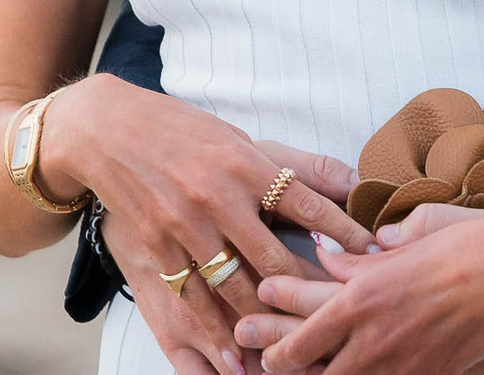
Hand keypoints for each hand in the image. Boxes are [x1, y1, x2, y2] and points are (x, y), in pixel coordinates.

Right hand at [46, 79, 368, 371]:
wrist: (108, 131)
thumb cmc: (183, 131)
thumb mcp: (242, 138)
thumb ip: (295, 166)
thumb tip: (354, 180)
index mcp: (246, 164)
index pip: (308, 204)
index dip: (344, 233)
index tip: (375, 254)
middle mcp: (219, 197)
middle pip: (275, 258)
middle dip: (309, 291)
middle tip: (338, 316)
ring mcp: (185, 227)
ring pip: (234, 289)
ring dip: (265, 323)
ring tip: (292, 351)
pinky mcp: (158, 250)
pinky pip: (194, 300)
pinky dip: (216, 332)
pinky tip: (235, 358)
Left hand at [243, 204, 483, 374]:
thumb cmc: (464, 242)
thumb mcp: (403, 240)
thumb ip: (360, 257)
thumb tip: (330, 253)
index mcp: (361, 295)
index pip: (301, 320)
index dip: (272, 321)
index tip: (255, 313)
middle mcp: (372, 336)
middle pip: (307, 364)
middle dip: (276, 359)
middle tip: (254, 356)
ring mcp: (399, 365)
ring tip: (293, 371)